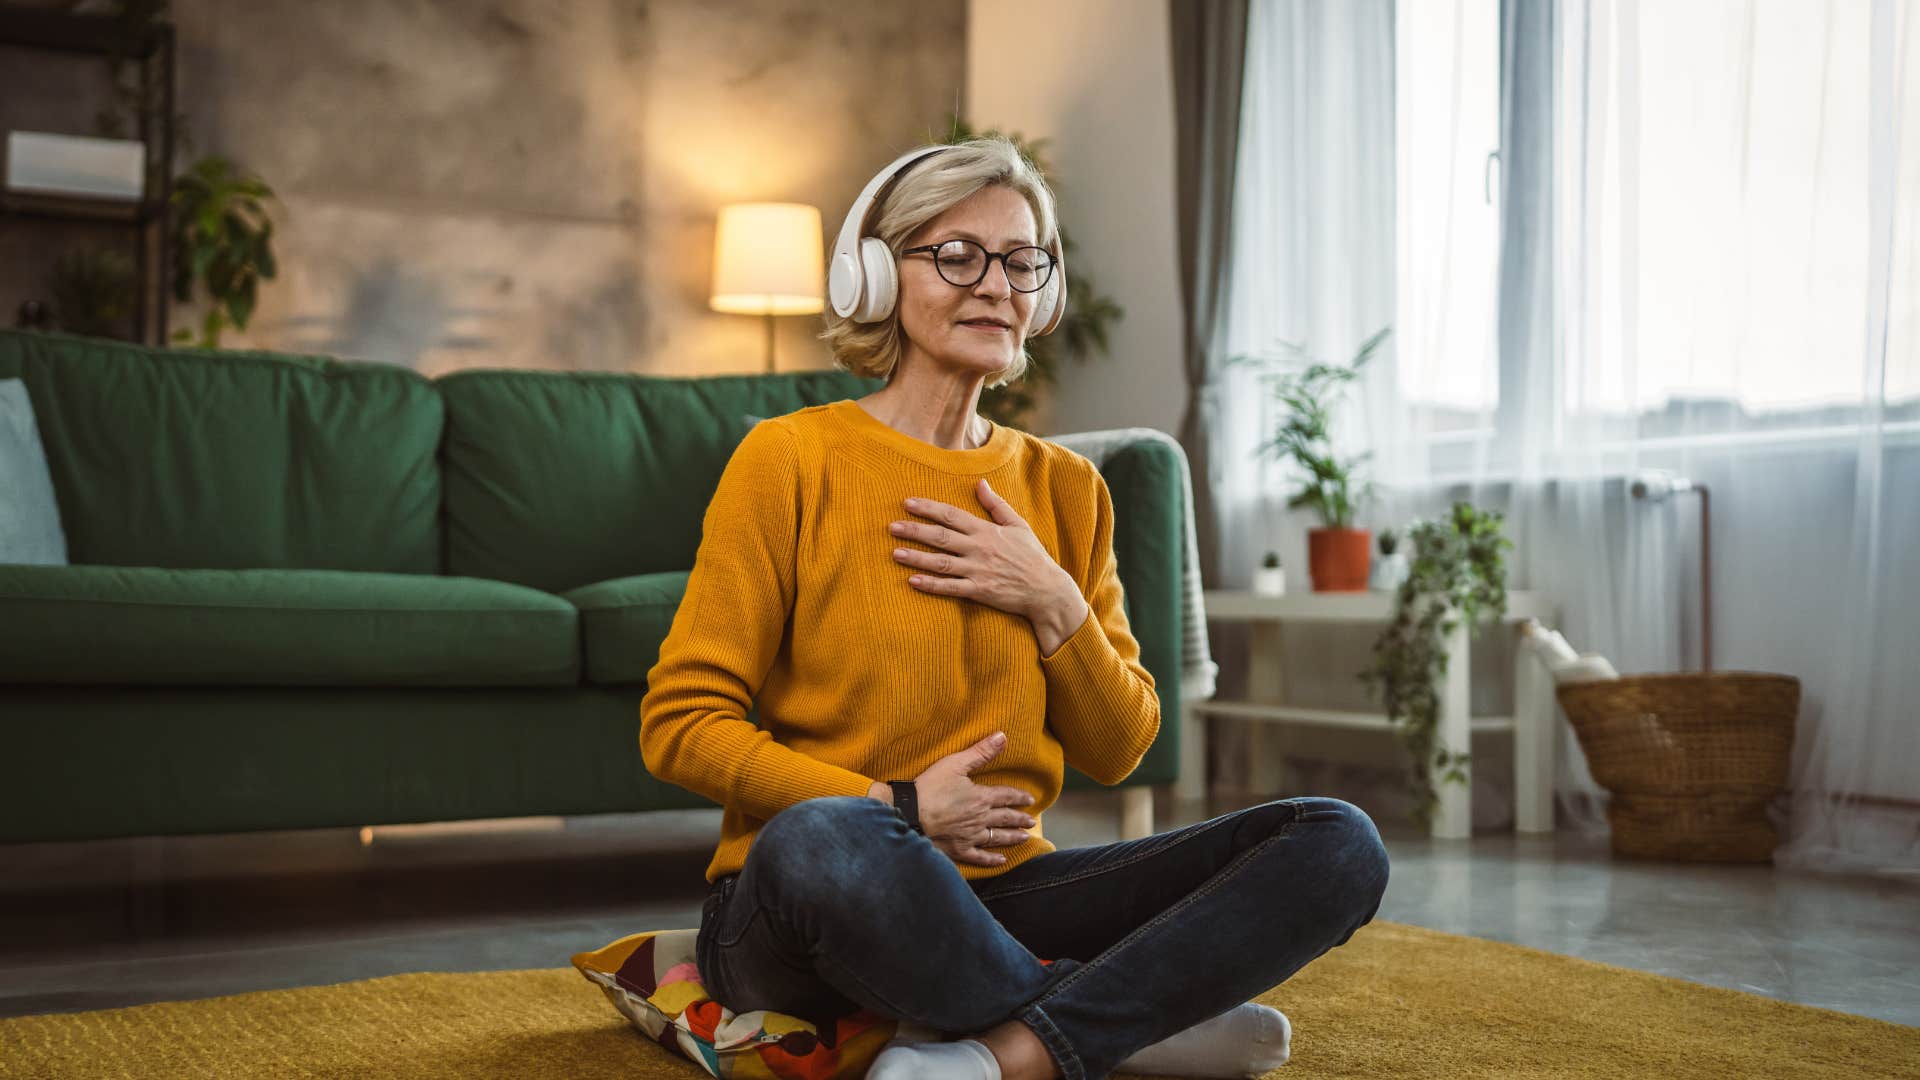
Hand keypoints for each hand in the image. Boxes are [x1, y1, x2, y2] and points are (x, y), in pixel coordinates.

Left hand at [890, 479, 1076, 620]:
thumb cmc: (1032, 556)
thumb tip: (980, 483)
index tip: (907, 503)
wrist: (1047, 590)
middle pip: (941, 537)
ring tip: (895, 553)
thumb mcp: (1017, 525)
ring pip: (941, 562)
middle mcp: (979, 548)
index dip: (928, 508)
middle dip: (915, 531)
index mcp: (986, 530)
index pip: (952, 515)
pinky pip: (951, 588)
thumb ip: (996, 505)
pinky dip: (932, 585)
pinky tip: (913, 581)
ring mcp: (978, 571)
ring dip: (917, 557)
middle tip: (891, 527)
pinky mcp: (979, 591)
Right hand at [912, 732, 1038, 866]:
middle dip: (1020, 819)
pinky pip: (980, 857)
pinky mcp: (959, 850)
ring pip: (997, 837)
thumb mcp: (955, 764)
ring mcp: (970, 836)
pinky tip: (1001, 860)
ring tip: (1024, 838)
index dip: (1020, 797)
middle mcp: (980, 818)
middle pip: (1006, 818)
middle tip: (1032, 822)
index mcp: (981, 797)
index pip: (1007, 796)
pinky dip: (992, 860)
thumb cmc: (930, 787)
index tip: (1030, 800)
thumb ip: (981, 752)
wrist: (909, 814)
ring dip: (1013, 837)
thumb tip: (1003, 736)